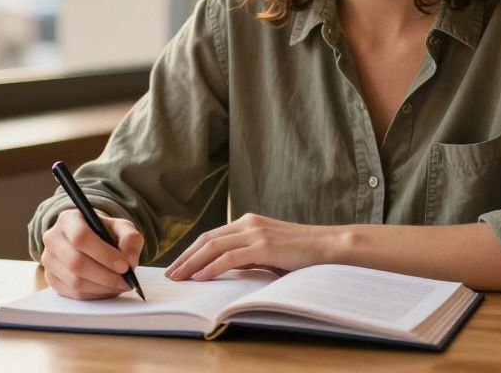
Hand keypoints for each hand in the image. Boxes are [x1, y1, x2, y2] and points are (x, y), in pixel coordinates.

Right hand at [41, 209, 143, 299]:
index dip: (104, 254)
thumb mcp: (121, 227)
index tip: (124, 265)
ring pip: (75, 281)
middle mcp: (53, 239)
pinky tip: (108, 288)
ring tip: (120, 284)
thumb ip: (130, 238)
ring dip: (102, 287)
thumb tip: (129, 260)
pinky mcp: (52, 279)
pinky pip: (74, 293)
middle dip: (106, 275)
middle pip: (76, 262)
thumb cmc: (104, 232)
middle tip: (126, 280)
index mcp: (68, 220)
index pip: (80, 237)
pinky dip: (95, 294)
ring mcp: (49, 261)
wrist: (89, 240)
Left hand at [164, 213, 336, 281]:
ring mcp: (255, 233)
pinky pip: (230, 257)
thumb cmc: (302, 253)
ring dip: (192, 263)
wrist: (330, 246)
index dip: (192, 251)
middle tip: (170, 273)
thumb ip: (249, 256)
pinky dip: (211, 267)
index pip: (212, 236)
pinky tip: (200, 277)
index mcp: (248, 223)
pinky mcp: (263, 246)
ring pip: (213, 246)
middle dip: (185, 257)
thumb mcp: (270, 252)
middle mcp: (248, 223)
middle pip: (207, 239)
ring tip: (178, 277)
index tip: (178, 265)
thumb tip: (227, 268)